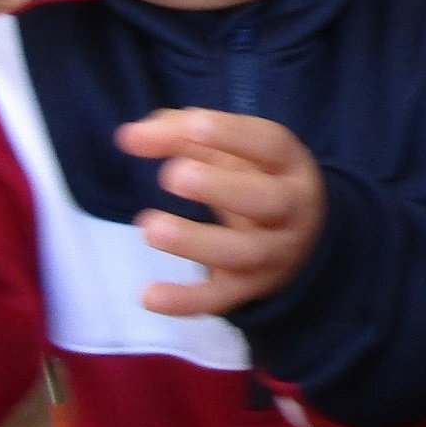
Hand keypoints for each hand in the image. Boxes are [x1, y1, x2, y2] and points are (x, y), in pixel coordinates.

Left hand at [116, 110, 326, 316]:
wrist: (297, 238)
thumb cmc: (252, 178)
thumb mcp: (226, 149)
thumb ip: (178, 134)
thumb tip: (128, 137)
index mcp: (289, 166)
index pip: (270, 145)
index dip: (234, 135)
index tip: (193, 124)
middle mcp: (291, 211)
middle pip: (267, 200)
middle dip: (221, 188)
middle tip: (172, 175)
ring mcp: (273, 254)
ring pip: (243, 253)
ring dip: (196, 242)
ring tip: (150, 227)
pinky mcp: (248, 289)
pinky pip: (220, 299)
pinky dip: (186, 302)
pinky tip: (148, 295)